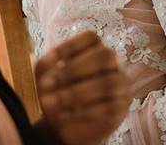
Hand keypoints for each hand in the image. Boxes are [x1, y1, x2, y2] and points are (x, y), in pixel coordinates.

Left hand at [35, 30, 130, 144]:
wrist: (63, 127)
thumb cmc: (57, 94)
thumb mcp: (44, 78)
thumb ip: (45, 65)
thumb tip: (50, 60)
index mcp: (95, 51)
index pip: (91, 38)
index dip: (70, 46)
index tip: (49, 61)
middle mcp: (113, 65)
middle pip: (105, 56)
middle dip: (74, 69)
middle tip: (47, 84)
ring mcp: (120, 86)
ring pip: (107, 83)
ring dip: (75, 93)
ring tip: (51, 102)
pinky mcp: (120, 109)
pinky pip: (107, 107)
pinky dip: (82, 112)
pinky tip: (64, 115)